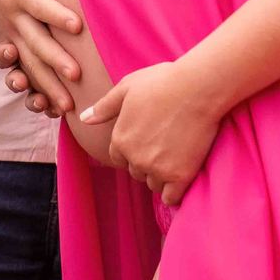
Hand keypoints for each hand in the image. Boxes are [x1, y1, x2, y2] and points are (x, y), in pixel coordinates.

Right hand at [0, 0, 81, 114]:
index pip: (40, 5)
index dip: (57, 15)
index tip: (78, 26)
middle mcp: (15, 18)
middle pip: (35, 43)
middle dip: (55, 60)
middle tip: (77, 75)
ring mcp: (14, 34)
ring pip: (30, 65)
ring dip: (47, 86)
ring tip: (67, 105)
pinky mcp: (16, 44)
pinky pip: (25, 71)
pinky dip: (36, 91)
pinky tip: (52, 110)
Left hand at [79, 60, 220, 206]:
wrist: (197, 88)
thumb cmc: (162, 82)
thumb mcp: (127, 88)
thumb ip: (104, 106)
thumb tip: (83, 118)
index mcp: (121, 139)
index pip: (118, 158)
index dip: (131, 150)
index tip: (147, 139)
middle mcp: (135, 158)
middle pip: (136, 172)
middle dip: (146, 162)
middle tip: (164, 144)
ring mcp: (157, 169)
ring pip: (153, 184)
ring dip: (161, 176)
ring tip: (175, 156)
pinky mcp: (180, 176)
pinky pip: (171, 197)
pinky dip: (174, 191)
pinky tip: (181, 176)